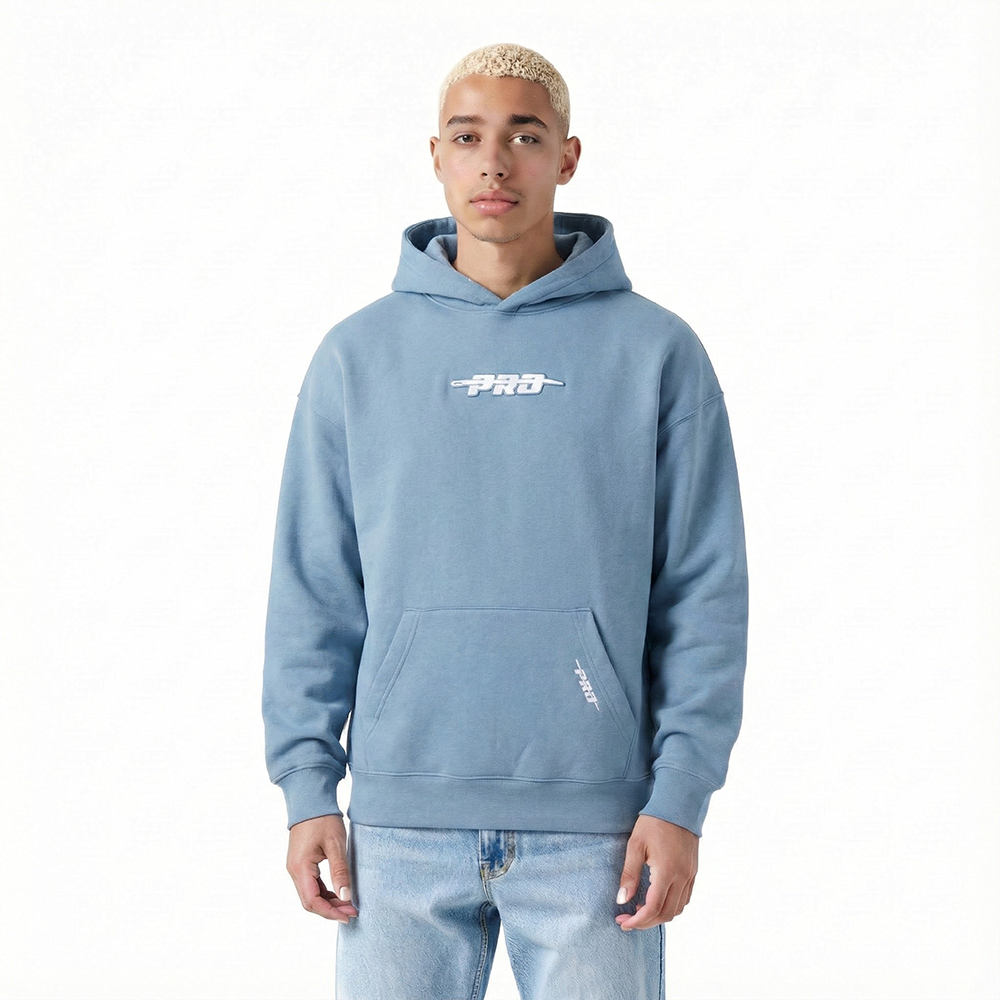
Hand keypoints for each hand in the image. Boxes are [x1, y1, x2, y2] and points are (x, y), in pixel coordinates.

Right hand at [286, 814, 358, 922]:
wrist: (311, 800)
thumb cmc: (323, 819)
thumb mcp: (335, 845)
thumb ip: (340, 872)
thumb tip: (345, 897)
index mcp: (301, 867)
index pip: (312, 901)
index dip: (330, 912)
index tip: (348, 915)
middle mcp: (294, 870)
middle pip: (309, 901)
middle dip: (330, 910)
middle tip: (351, 912)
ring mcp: (296, 867)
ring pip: (310, 894)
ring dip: (328, 902)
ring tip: (348, 903)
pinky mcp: (300, 863)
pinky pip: (310, 885)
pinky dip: (324, 892)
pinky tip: (338, 892)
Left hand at [615, 814, 697, 929]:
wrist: (678, 805)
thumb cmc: (654, 822)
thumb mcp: (635, 845)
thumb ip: (629, 874)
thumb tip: (621, 900)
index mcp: (667, 872)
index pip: (652, 908)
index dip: (637, 921)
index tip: (623, 923)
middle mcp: (682, 877)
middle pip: (666, 914)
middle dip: (645, 922)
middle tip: (627, 919)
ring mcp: (690, 875)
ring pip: (678, 909)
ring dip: (659, 915)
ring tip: (640, 909)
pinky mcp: (693, 871)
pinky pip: (685, 898)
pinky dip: (671, 906)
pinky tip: (656, 899)